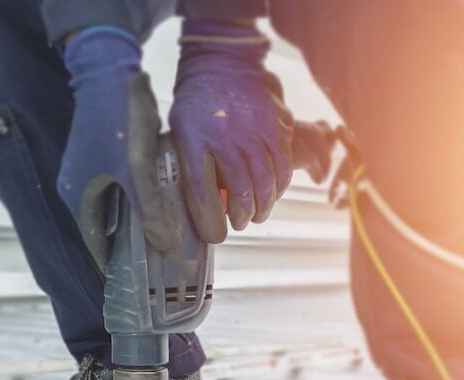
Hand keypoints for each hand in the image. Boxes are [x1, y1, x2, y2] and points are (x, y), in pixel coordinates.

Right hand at [57, 27, 176, 257]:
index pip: (96, 247)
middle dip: (136, 247)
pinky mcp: (109, 156)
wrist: (110, 69)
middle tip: (164, 263)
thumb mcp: (137, 173)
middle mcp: (81, 188)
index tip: (142, 284)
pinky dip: (146, 200)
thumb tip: (166, 246)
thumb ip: (151, 212)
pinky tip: (169, 205)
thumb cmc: (117, 122)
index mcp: (78, 198)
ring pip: (121, 209)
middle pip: (110, 231)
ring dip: (143, 223)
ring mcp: (95, 171)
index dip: (118, 268)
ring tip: (172, 238)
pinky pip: (128, 189)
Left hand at [169, 20, 293, 242]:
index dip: (213, 217)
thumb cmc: (196, 103)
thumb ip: (189, 164)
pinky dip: (281, 185)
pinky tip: (275, 193)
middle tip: (242, 224)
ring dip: (264, 205)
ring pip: (265, 182)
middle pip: (242, 191)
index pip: (203, 190)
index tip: (218, 233)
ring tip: (259, 215)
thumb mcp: (180, 132)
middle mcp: (227, 139)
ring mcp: (253, 132)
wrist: (220, 63)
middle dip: (245, 215)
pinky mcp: (274, 126)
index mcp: (198, 141)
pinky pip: (283, 164)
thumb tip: (199, 200)